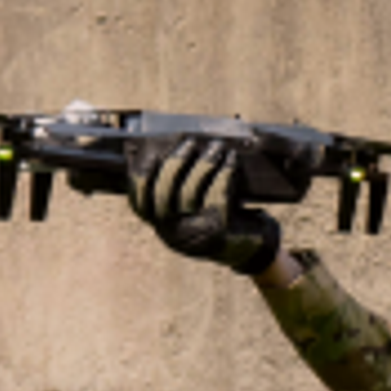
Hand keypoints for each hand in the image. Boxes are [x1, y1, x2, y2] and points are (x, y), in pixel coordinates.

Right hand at [127, 135, 281, 274]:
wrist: (251, 247)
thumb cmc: (219, 218)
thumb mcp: (194, 208)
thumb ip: (178, 188)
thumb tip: (170, 146)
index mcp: (162, 226)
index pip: (139, 202)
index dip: (141, 176)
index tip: (153, 153)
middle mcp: (172, 233)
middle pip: (163, 191)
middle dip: (176, 161)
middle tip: (190, 142)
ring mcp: (192, 234)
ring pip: (189, 191)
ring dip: (203, 163)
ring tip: (216, 146)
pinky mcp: (216, 230)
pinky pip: (215, 194)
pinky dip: (224, 172)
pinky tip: (231, 159)